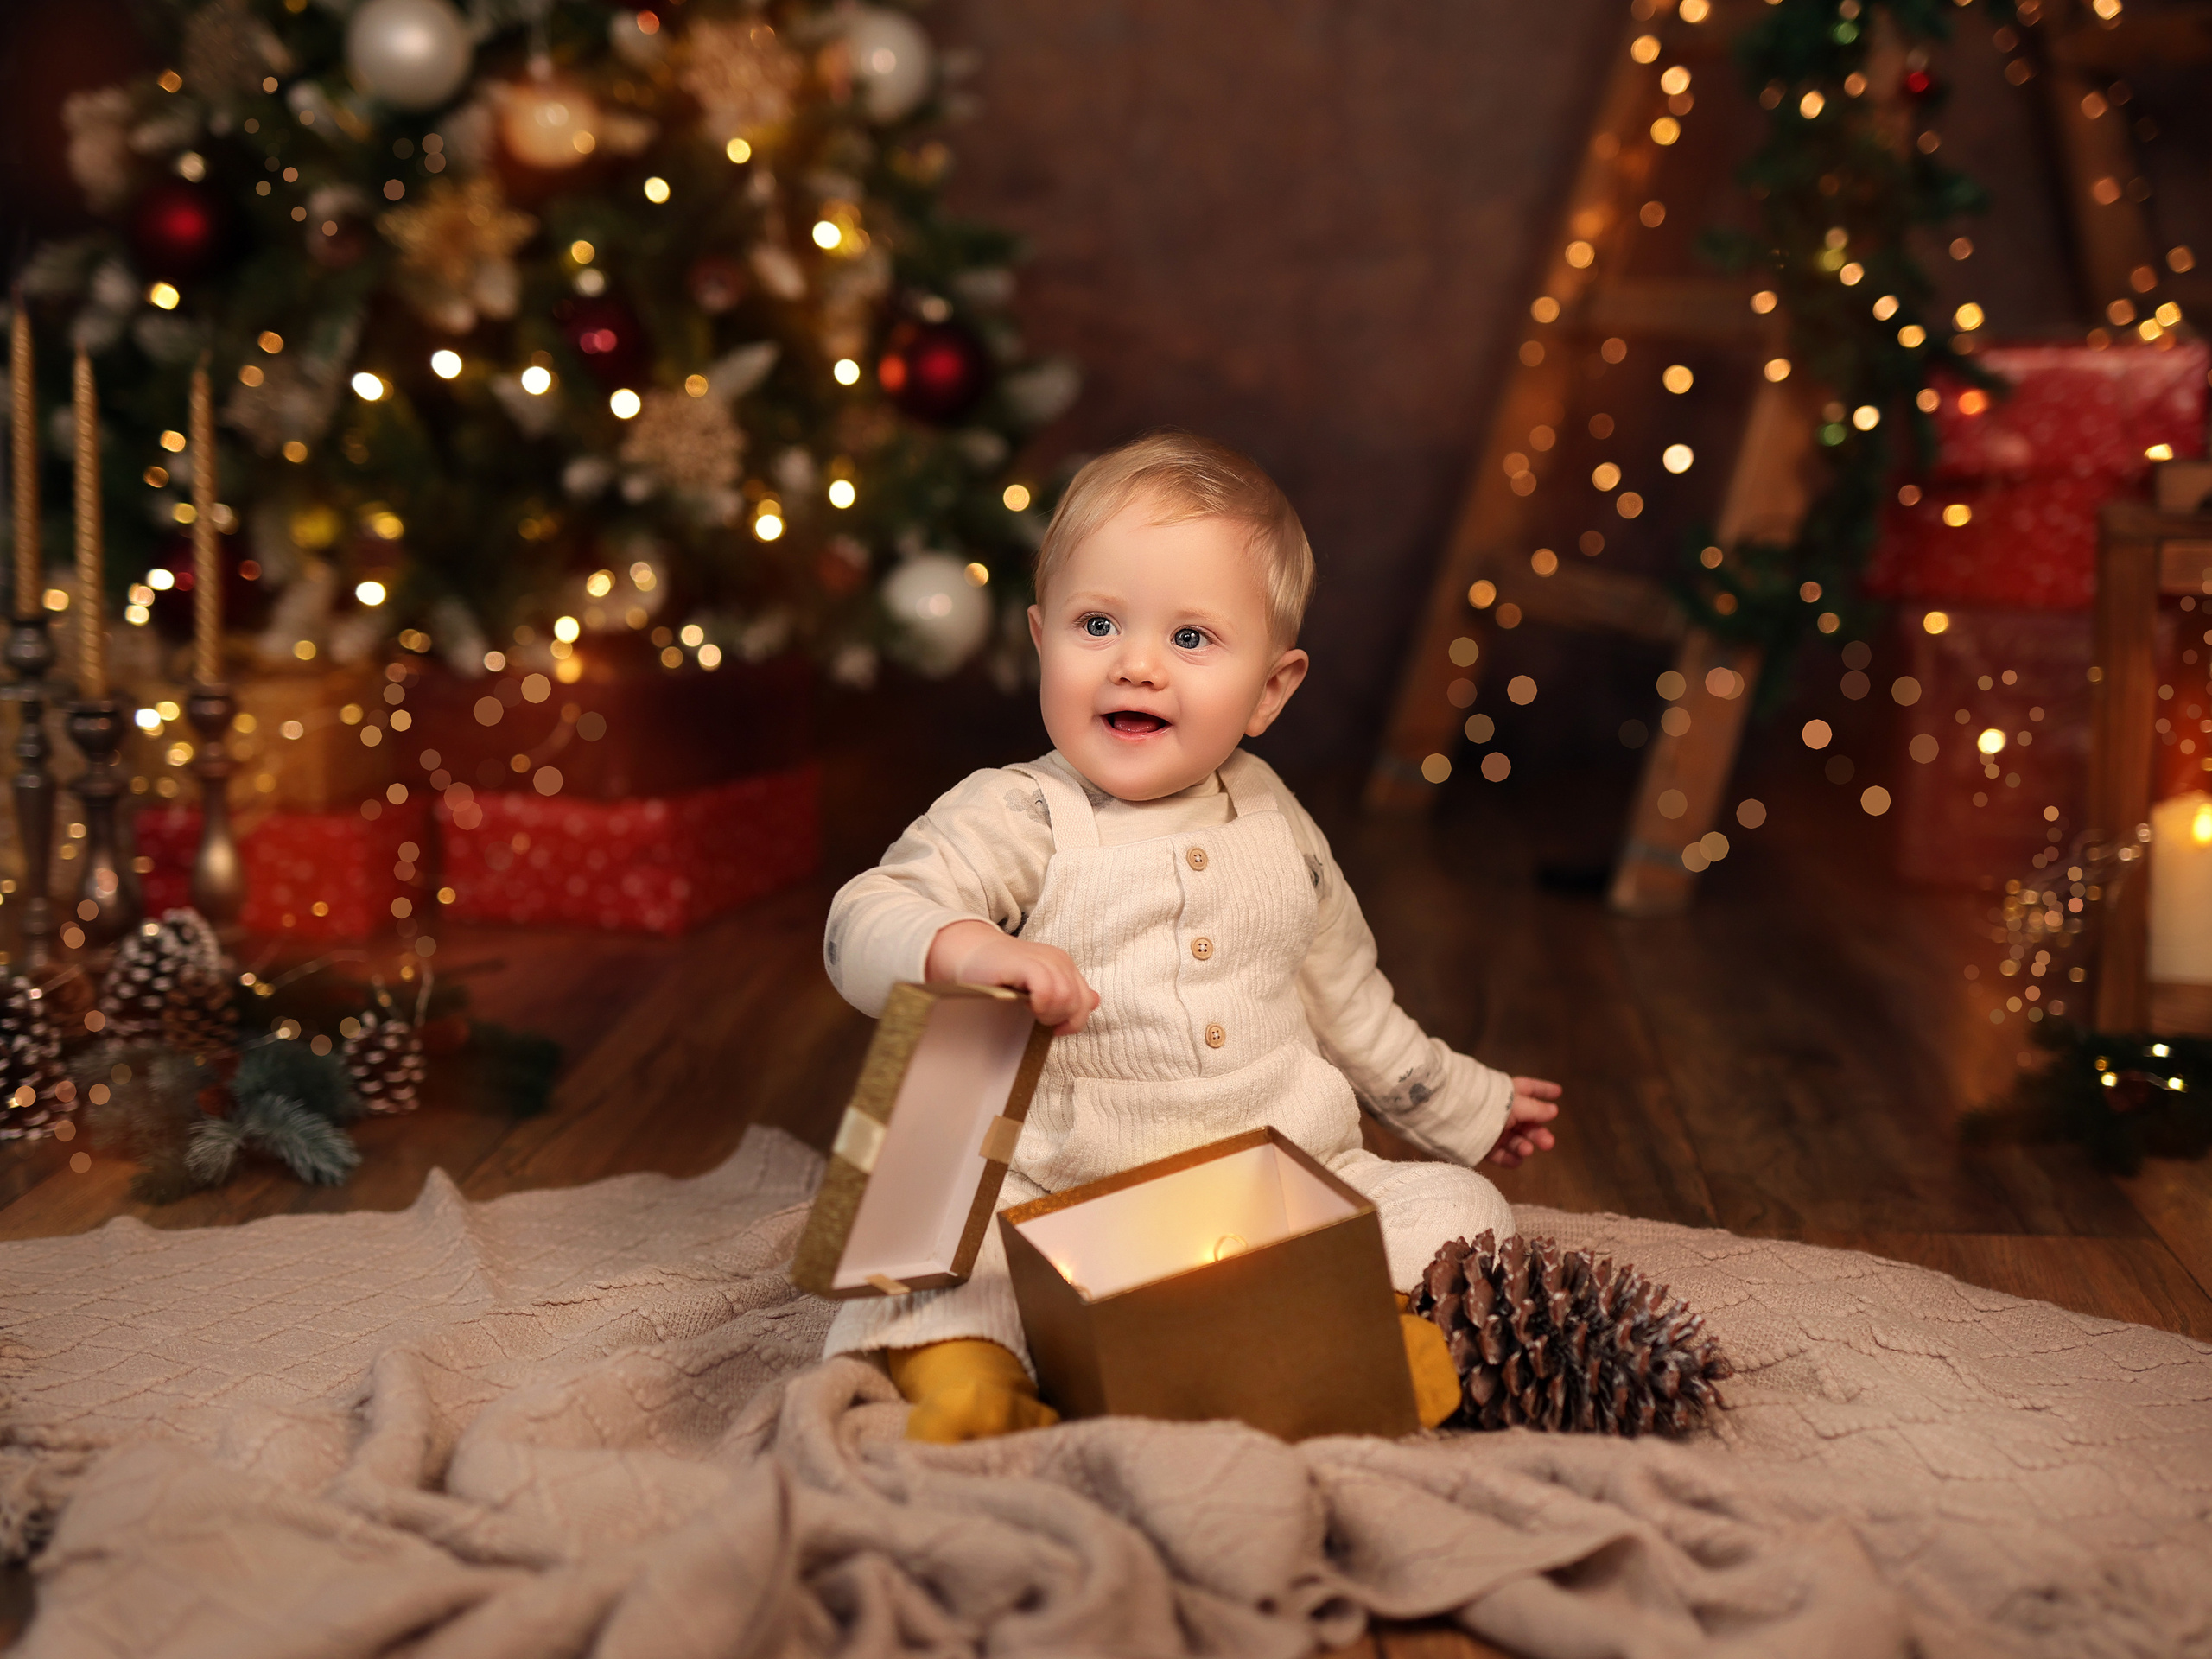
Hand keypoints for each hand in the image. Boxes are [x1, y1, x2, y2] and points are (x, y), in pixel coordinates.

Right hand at [927, 919, 1099, 1034]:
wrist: (970, 954)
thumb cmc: (999, 975)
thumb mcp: (1038, 985)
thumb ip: (1065, 993)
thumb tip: (1095, 1000)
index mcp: (1064, 966)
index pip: (1086, 1001)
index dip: (1073, 1021)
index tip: (1051, 1027)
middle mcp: (1058, 961)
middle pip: (1079, 1002)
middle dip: (1060, 1020)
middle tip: (1035, 1018)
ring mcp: (1045, 960)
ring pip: (1067, 999)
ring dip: (1048, 1013)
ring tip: (1028, 1010)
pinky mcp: (1028, 964)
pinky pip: (1049, 992)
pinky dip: (1040, 1005)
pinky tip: (1024, 1004)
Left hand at [1487, 1076, 1560, 1167]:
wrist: (1450, 1116)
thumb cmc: (1484, 1104)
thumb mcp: (1513, 1105)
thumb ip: (1534, 1109)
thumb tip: (1553, 1110)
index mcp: (1508, 1094)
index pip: (1529, 1089)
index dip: (1543, 1089)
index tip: (1558, 1091)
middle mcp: (1501, 1112)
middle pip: (1526, 1123)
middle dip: (1538, 1133)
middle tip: (1548, 1143)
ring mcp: (1492, 1130)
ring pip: (1515, 1140)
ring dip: (1523, 1146)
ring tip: (1526, 1150)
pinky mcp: (1482, 1146)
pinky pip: (1500, 1155)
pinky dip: (1509, 1158)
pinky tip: (1516, 1160)